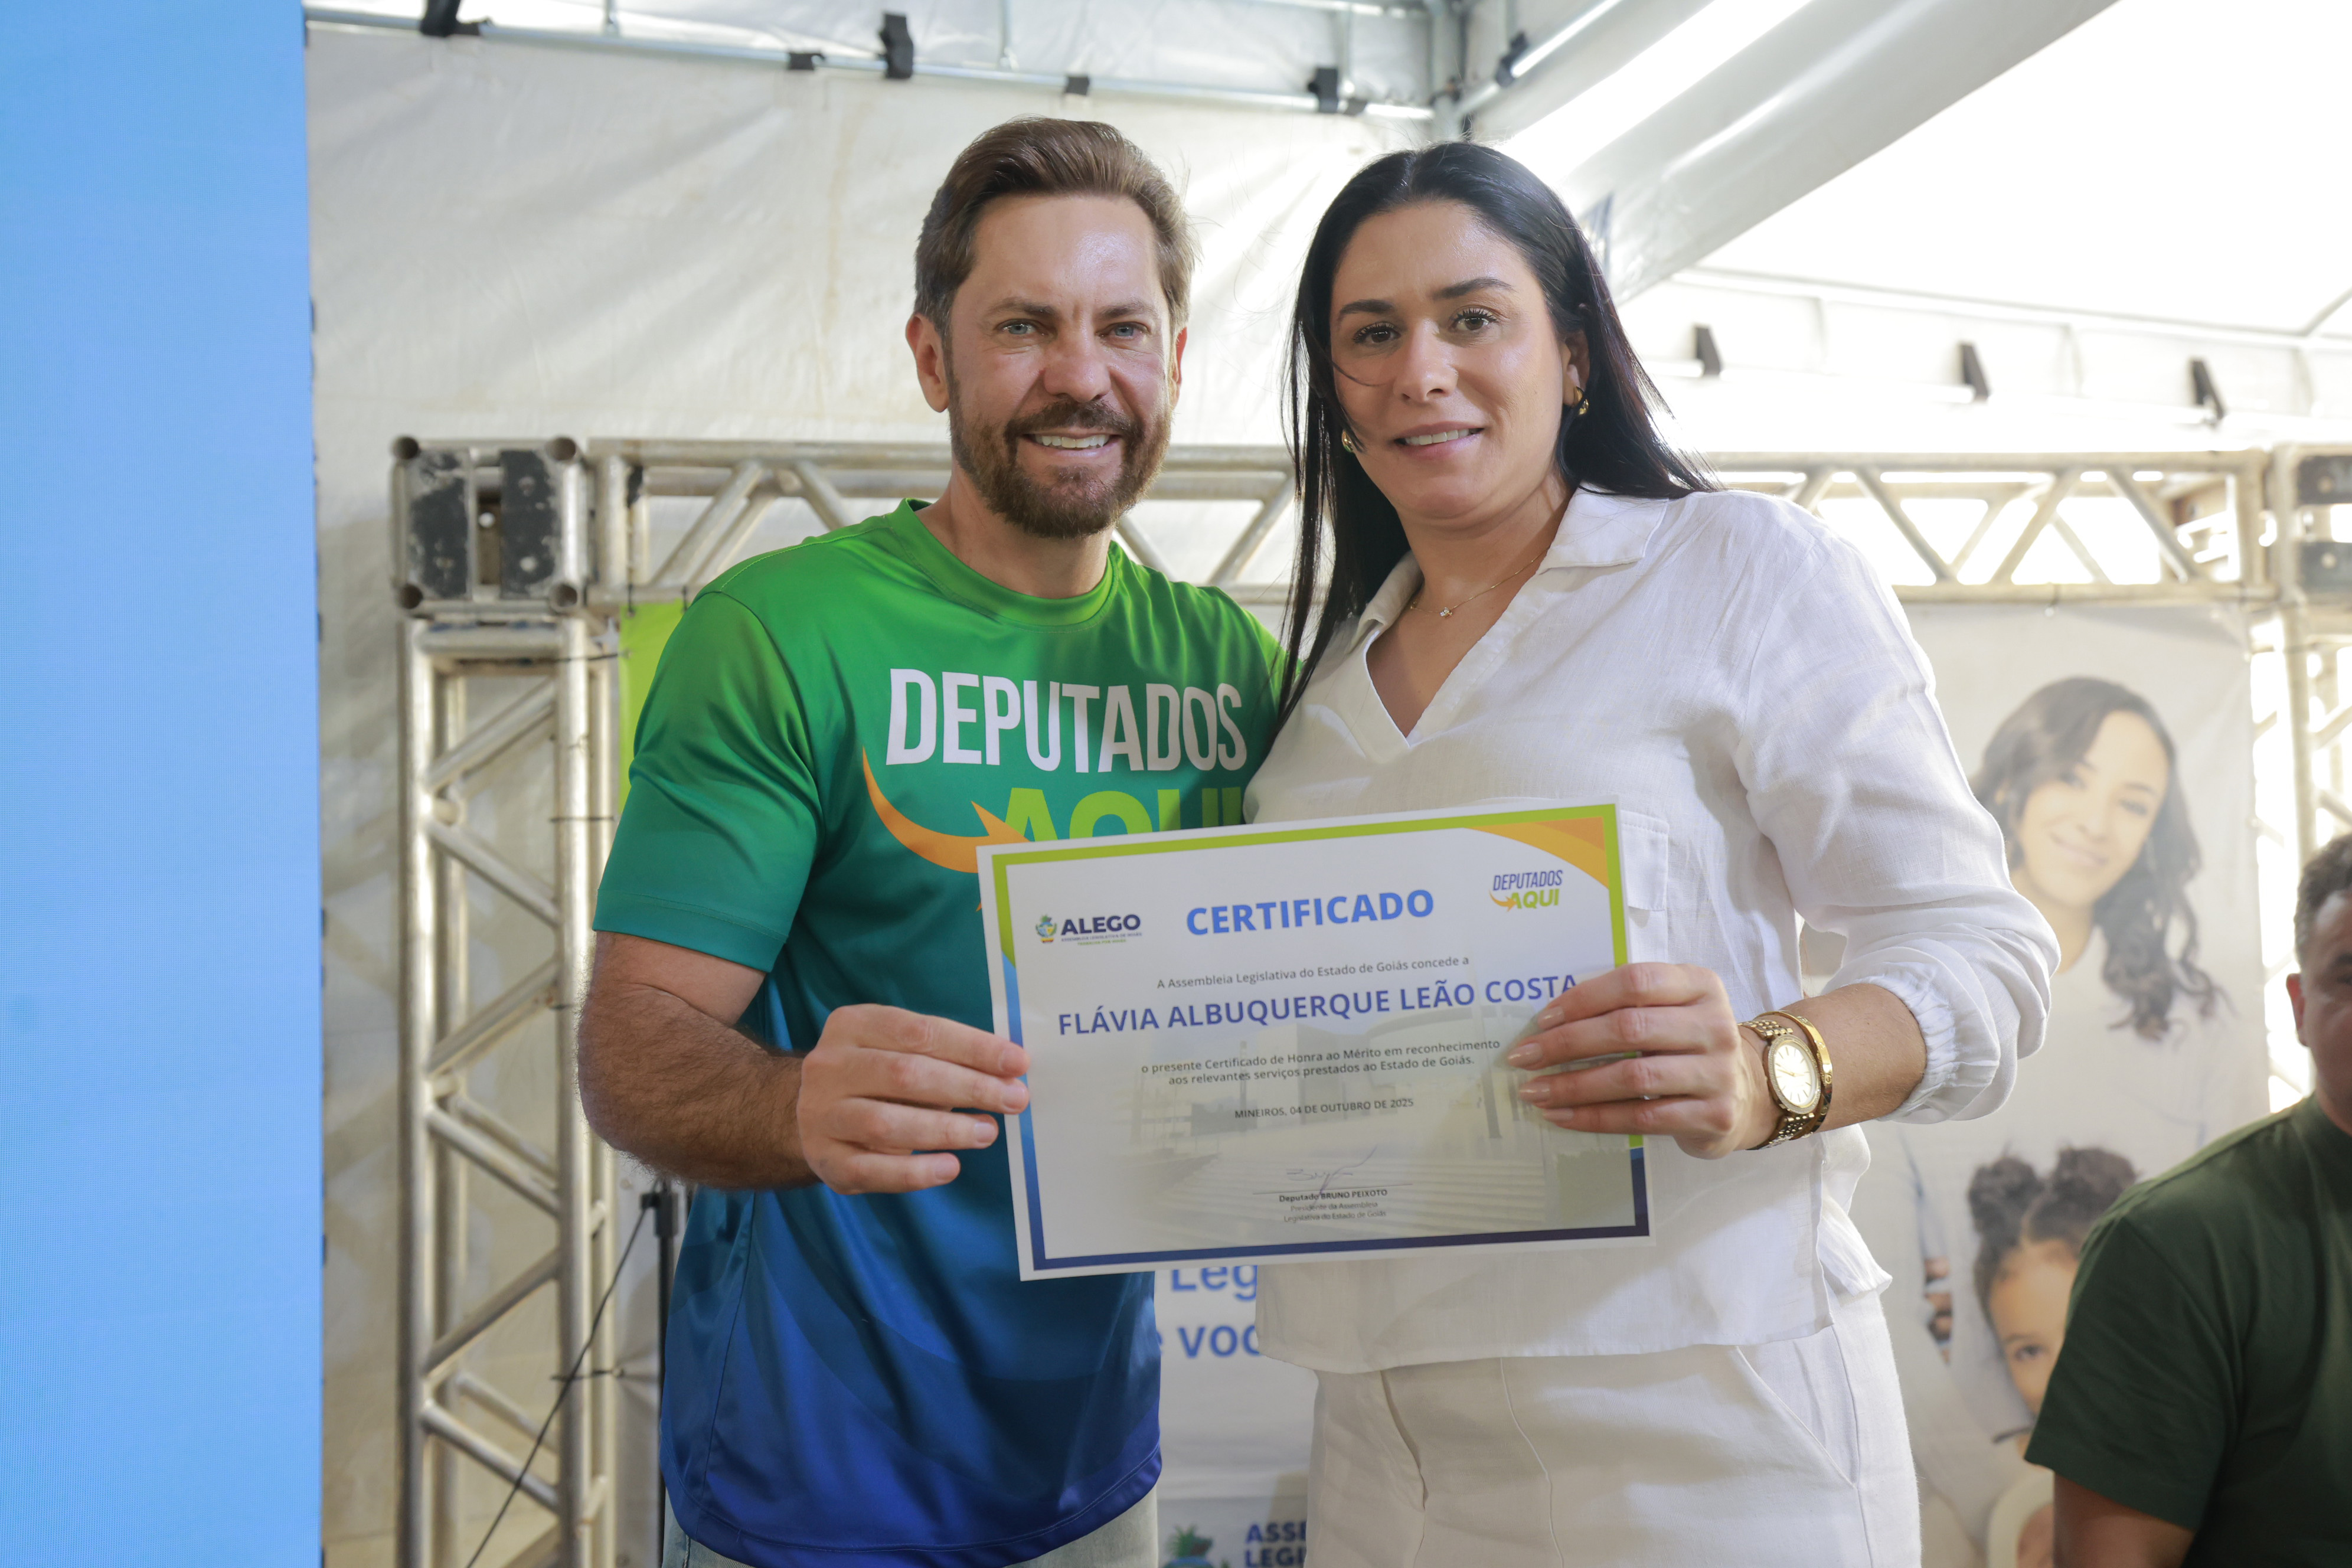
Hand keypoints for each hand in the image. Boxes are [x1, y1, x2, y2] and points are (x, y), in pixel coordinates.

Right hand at [796, 1004, 1029, 1193]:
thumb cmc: (876, 1079)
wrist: (813, 1116)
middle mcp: (829, 1066)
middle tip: (1014, 1099)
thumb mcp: (902, 1053)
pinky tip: (950, 1167)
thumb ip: (947, 1058)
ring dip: (946, 1130)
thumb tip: (1009, 1072)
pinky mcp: (825, 1159)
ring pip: (886, 1123)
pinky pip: (872, 1170)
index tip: (1017, 1062)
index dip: (973, 1047)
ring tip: (987, 1132)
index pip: (920, 1031)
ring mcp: (821, 1114)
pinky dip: (916, 1172)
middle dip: (968, 1087)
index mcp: (853, 1025)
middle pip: (905, 1074)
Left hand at [1506, 963, 1777, 1158]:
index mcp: (1700, 985)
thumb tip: (1548, 1021)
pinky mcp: (1713, 1115)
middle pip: (1628, 1030)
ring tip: (1534, 1091)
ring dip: (1574, 1085)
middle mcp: (1714, 1025)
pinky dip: (1595, 1118)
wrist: (1750, 1092)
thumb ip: (1626, 1004)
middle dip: (1566, 1044)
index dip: (1583, 999)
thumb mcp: (1672, 1008)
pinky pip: (1641, 1118)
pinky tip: (1562, 1116)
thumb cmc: (1688, 1043)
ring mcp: (1718, 1072)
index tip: (1541, 1019)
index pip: (1633, 982)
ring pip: (1632, 1078)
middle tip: (1524, 1057)